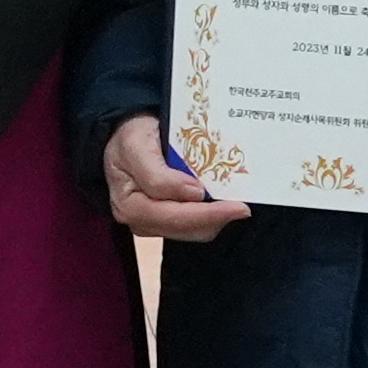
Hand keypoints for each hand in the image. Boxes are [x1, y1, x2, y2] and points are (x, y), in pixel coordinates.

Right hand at [101, 114, 247, 242]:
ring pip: (192, 232)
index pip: (172, 215)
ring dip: (215, 219)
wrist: (124, 135)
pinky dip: (209, 217)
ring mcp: (151, 223)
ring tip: (234, 204)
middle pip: (184, 228)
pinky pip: (192, 227)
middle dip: (215, 219)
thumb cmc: (129, 137)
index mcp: (129, 204)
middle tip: (243, 208)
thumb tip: (194, 194)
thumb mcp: (136, 146)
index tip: (234, 205)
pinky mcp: (164, 222)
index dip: (205, 213)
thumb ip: (159, 175)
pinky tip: (220, 202)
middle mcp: (138, 220)